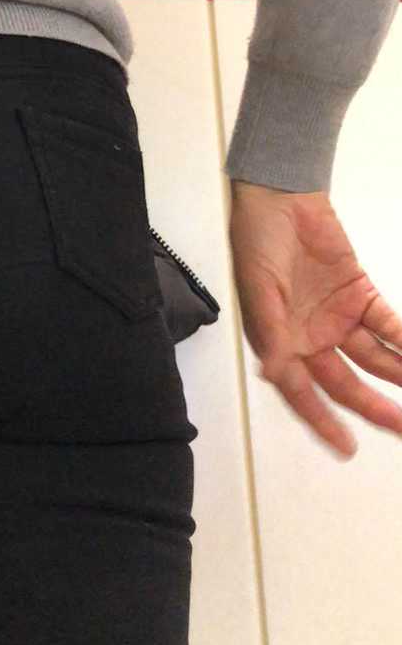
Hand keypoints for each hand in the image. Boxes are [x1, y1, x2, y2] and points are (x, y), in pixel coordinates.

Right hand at [228, 180, 401, 458]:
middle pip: (348, 383)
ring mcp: (338, 318)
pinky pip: (387, 325)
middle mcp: (310, 338)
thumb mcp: (259, 292)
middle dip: (375, 407)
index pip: (304, 394)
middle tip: (401, 426)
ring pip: (374, 359)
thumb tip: (280, 375)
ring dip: (398, 376)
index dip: (324, 422)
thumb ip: (274, 336)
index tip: (346, 447)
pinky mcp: (360, 295)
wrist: (279, 196)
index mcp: (280, 345)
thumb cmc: (256, 242)